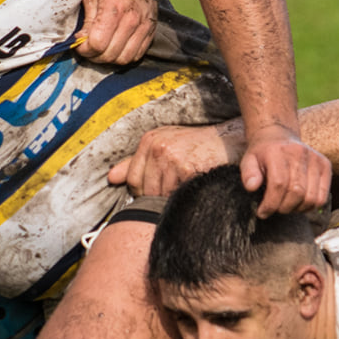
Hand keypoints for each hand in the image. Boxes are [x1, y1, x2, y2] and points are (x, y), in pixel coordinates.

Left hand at [77, 0, 158, 64]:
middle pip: (110, 55)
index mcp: (114, 9)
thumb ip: (87, 20)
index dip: (84, 49)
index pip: (97, 44)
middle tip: (87, 49)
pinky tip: (116, 46)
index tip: (79, 45)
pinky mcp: (152, 29)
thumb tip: (81, 41)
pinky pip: (138, 54)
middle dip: (94, 56)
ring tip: (101, 49)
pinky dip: (124, 55)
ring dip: (109, 59)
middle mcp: (132, 20)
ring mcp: (144, 26)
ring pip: (124, 58)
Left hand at [108, 124, 236, 197]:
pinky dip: (185, 196)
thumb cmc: (194, 145)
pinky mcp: (187, 168)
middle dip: (158, 196)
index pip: (132, 179)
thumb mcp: (163, 145)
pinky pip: (178, 195)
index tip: (156, 191)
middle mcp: (158, 147)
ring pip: (161, 195)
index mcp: (149, 140)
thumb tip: (111, 178)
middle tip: (174, 191)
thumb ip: (135, 162)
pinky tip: (194, 186)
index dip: (142, 191)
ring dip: (173, 198)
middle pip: (146, 190)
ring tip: (185, 187)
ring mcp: (172, 157)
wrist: (227, 141)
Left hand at [240, 128, 330, 216]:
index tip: (262, 212)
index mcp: (278, 151)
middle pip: (296, 192)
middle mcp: (300, 153)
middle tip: (274, 209)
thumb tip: (252, 187)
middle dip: (283, 208)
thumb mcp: (248, 161)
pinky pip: (322, 197)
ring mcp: (315, 159)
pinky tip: (299, 203)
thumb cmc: (263, 154)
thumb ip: (248, 174)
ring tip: (286, 205)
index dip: (271, 203)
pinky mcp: (326, 165)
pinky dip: (310, 206)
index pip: (279, 184)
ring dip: (297, 209)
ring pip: (310, 198)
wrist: (279, 136)